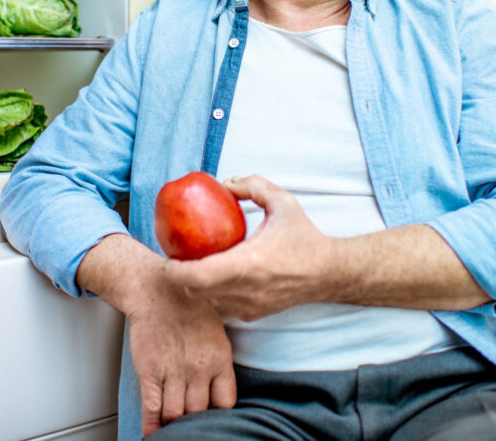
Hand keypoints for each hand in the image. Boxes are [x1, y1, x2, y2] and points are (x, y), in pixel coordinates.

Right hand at [128, 275, 236, 435]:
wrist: (156, 290)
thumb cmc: (187, 305)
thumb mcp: (217, 330)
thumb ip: (220, 359)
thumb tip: (220, 386)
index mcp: (220, 357)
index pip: (225, 402)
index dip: (217, 412)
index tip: (211, 413)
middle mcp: (199, 368)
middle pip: (199, 412)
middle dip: (194, 419)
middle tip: (189, 419)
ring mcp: (173, 371)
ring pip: (176, 413)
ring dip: (173, 421)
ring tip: (172, 423)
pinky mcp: (150, 371)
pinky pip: (152, 407)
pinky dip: (152, 425)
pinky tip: (153, 432)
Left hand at [162, 174, 337, 320]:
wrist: (328, 273)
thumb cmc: (304, 237)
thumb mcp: (283, 202)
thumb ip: (253, 185)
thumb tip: (225, 183)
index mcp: (248, 263)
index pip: (199, 276)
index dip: (176, 272)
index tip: (167, 260)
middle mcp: (246, 289)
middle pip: (196, 291)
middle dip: (181, 278)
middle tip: (176, 259)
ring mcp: (249, 306)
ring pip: (208, 300)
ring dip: (198, 286)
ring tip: (195, 266)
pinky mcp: (253, 314)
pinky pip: (223, 304)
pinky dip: (214, 292)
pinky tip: (217, 275)